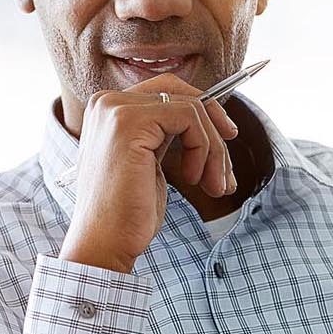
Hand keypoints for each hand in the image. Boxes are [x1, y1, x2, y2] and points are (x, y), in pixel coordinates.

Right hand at [58, 74, 238, 273]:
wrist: (105, 242)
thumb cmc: (127, 212)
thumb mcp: (149, 161)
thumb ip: (165, 134)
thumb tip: (212, 119)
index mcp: (108, 109)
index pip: (166, 91)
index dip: (201, 111)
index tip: (225, 138)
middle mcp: (107, 101)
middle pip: (179, 91)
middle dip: (214, 121)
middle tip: (227, 161)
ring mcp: (116, 109)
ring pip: (191, 108)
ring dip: (213, 149)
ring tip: (214, 185)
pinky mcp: (129, 122)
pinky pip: (189, 118)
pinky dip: (204, 148)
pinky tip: (195, 179)